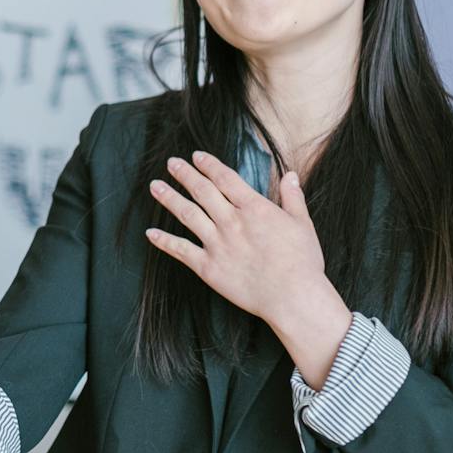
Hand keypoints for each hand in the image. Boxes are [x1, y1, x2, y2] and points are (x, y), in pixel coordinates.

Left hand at [144, 150, 351, 387]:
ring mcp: (217, 244)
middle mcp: (231, 221)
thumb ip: (293, 197)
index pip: (224, 178)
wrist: (292, 297)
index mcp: (253, 208)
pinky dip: (164, 241)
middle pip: (202, 191)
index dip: (208, 165)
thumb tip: (290, 174)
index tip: (196, 156)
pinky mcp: (208, 267)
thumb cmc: (302, 262)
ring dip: (169, 198)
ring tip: (155, 186)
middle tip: (171, 163)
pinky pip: (181, 251)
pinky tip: (150, 233)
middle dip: (184, 174)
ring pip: (187, 215)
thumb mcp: (302, 223)